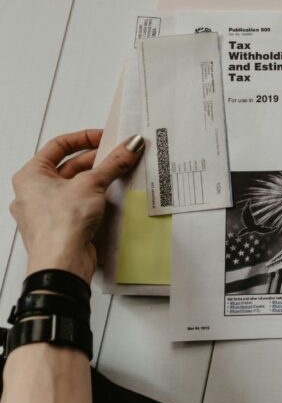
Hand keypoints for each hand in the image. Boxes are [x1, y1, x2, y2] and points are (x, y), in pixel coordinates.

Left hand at [9, 130, 143, 282]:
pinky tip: (111, 197)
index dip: (84, 138)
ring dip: (98, 179)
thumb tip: (129, 146)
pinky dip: (96, 198)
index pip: (58, 146)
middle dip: (96, 160)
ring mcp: (48, 211)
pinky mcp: (62, 226)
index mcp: (30, 176)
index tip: (105, 138)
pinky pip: (80, 204)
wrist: (61, 265)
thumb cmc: (59, 227)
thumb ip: (113, 163)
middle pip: (69, 166)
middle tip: (119, 155)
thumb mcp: (91, 184)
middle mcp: (34, 192)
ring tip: (118, 174)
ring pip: (76, 186)